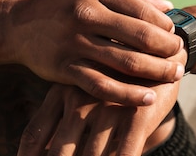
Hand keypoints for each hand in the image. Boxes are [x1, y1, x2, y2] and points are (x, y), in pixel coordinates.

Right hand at [5, 0, 184, 105]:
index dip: (165, 26)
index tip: (175, 36)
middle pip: (139, 36)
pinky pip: (102, 85)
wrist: (16, 25)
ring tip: (174, 75)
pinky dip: (129, 94)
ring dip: (156, 72)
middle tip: (181, 57)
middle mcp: (84, 12)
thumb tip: (169, 7)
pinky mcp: (64, 67)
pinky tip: (148, 98)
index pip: (142, 10)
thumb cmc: (62, 4)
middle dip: (167, 50)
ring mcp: (73, 41)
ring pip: (126, 62)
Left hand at [16, 82, 180, 155]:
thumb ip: (60, 113)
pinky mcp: (137, 115)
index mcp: (62, 92)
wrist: (160, 50)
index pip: (34, 134)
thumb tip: (40, 149)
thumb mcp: (83, 85)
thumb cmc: (115, 75)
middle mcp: (80, 100)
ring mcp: (108, 107)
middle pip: (58, 153)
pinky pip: (124, 155)